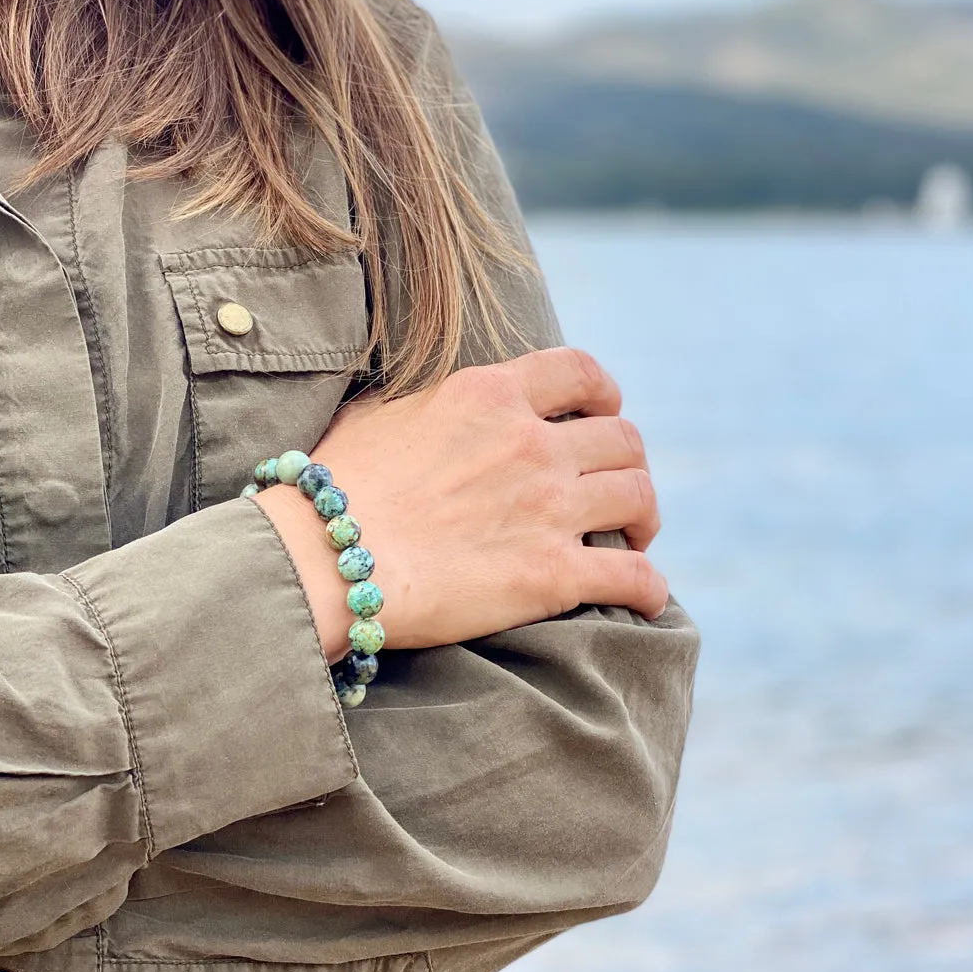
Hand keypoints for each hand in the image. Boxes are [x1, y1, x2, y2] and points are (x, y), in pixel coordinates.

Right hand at [256, 347, 667, 661]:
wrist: (322, 557)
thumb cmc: (332, 489)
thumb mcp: (376, 413)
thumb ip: (422, 403)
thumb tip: (422, 406)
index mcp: (490, 394)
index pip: (580, 372)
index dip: (604, 395)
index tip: (602, 415)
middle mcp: (531, 442)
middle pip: (622, 439)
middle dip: (627, 463)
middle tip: (614, 490)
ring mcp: (547, 507)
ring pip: (639, 498)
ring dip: (644, 519)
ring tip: (633, 539)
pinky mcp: (552, 574)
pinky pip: (635, 576)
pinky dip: (649, 588)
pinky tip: (645, 599)